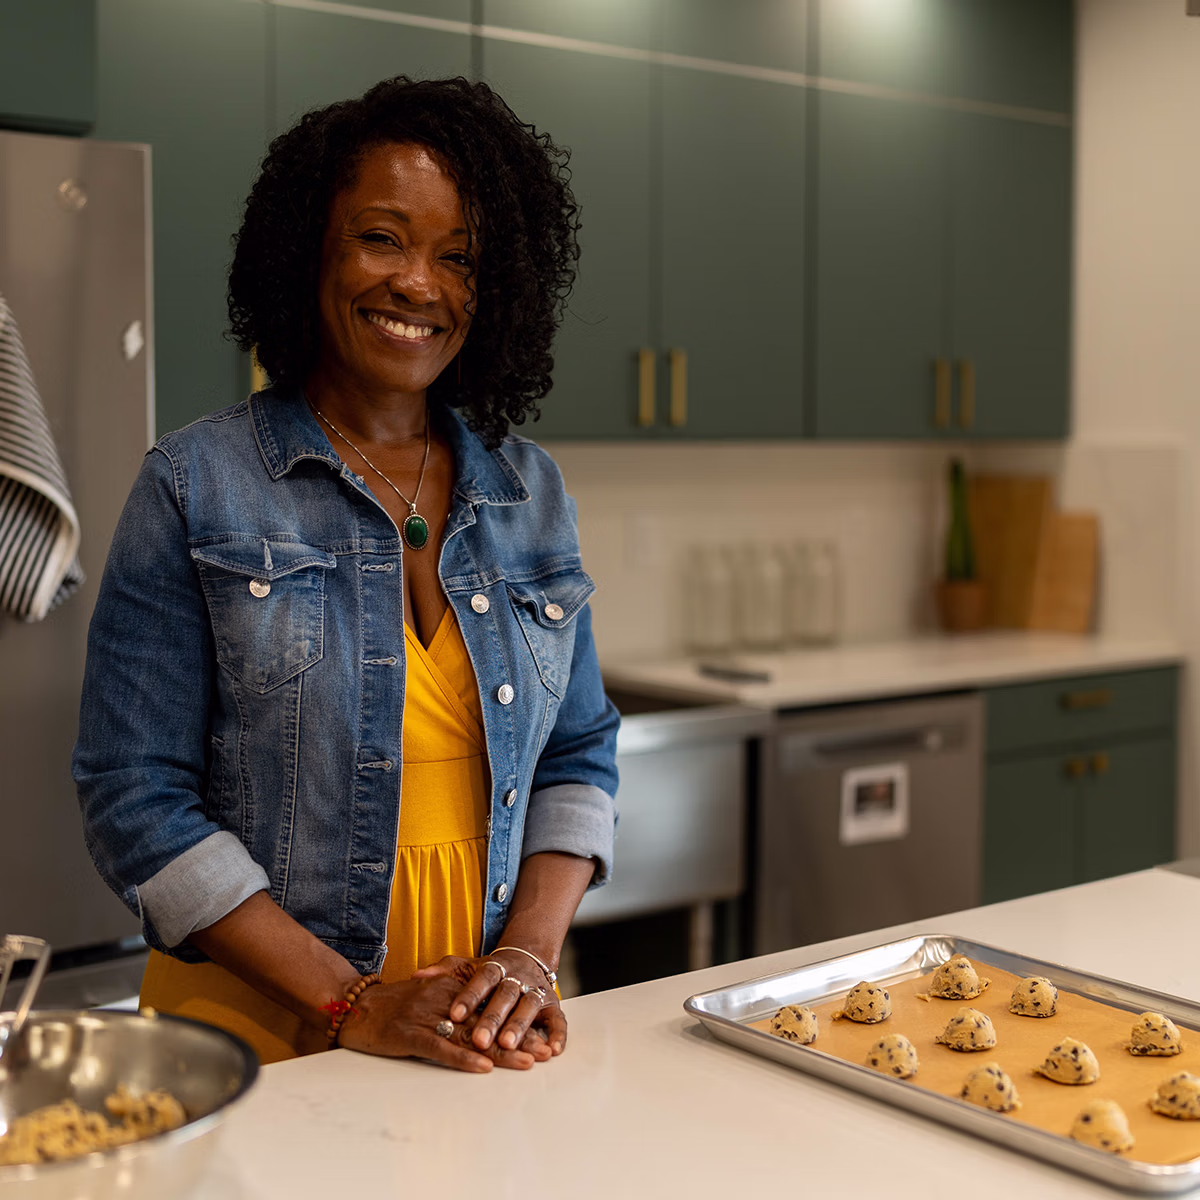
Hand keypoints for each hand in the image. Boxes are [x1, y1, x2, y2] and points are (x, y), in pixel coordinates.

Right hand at [336, 973, 541, 1070]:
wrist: (354, 1007)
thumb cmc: (395, 1006)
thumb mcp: (431, 995)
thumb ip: (458, 1002)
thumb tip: (490, 1019)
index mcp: (451, 988)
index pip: (492, 1007)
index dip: (519, 1022)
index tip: (544, 1035)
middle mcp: (444, 999)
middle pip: (489, 1021)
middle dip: (520, 1038)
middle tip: (546, 1052)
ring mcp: (426, 1016)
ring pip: (471, 1035)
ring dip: (502, 1051)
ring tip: (528, 1063)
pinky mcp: (409, 1034)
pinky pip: (440, 1047)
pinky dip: (463, 1058)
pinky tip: (483, 1067)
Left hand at [414, 953, 566, 1057]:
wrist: (527, 958)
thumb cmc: (490, 972)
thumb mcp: (467, 967)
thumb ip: (444, 972)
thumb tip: (417, 975)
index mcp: (495, 967)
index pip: (481, 979)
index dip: (469, 996)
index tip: (454, 1014)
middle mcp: (517, 978)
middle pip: (505, 995)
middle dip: (493, 1017)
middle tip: (480, 1039)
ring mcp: (536, 990)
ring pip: (529, 1006)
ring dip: (520, 1025)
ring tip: (508, 1045)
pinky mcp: (553, 1006)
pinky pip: (559, 1019)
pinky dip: (558, 1034)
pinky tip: (552, 1049)